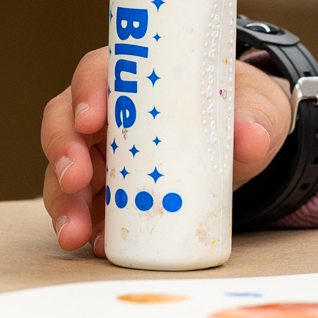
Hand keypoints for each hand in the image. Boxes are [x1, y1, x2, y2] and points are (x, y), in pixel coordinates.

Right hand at [40, 46, 299, 251]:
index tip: (91, 119)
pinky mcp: (106, 192)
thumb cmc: (238, 109)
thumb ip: (254, 119)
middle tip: (75, 180)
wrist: (244, 146)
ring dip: (63, 200)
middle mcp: (108, 111)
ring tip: (74, 231)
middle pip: (65, 121)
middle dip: (63, 150)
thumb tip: (250, 139)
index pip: (96, 71)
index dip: (86, 91)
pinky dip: (84, 226)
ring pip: (63, 169)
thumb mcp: (253, 107)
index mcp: (135, 76)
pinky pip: (83, 207)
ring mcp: (101, 153)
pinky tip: (93, 245)